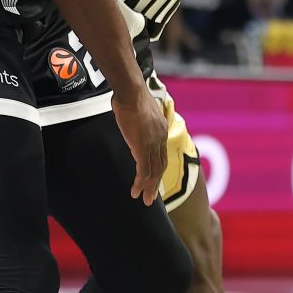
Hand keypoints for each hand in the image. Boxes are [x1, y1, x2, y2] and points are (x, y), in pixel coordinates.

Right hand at [111, 89, 167, 205]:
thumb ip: (140, 121)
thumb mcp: (140, 111)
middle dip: (155, 184)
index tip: (154, 180)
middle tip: (151, 198)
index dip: (158, 169)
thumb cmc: (131, 96)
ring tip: (144, 200)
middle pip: (161, 166)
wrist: (131, 92)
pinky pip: (143, 169)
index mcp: (161, 130)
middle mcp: (160, 139)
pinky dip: (140, 182)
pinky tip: (136, 191)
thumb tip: (133, 120)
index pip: (162, 155)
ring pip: (153, 171)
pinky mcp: (142, 147)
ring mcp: (152, 144)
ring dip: (149, 187)